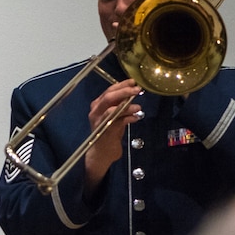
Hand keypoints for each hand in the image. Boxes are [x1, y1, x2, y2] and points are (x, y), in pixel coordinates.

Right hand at [82, 79, 142, 194]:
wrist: (102, 152)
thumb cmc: (110, 132)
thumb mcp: (115, 115)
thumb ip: (120, 105)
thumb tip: (133, 93)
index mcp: (97, 106)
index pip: (109, 91)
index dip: (121, 85)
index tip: (134, 82)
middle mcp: (95, 112)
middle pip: (108, 97)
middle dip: (124, 92)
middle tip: (137, 90)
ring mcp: (99, 122)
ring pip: (112, 109)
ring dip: (126, 107)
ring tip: (138, 107)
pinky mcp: (105, 131)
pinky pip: (117, 122)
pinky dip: (128, 119)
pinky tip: (136, 118)